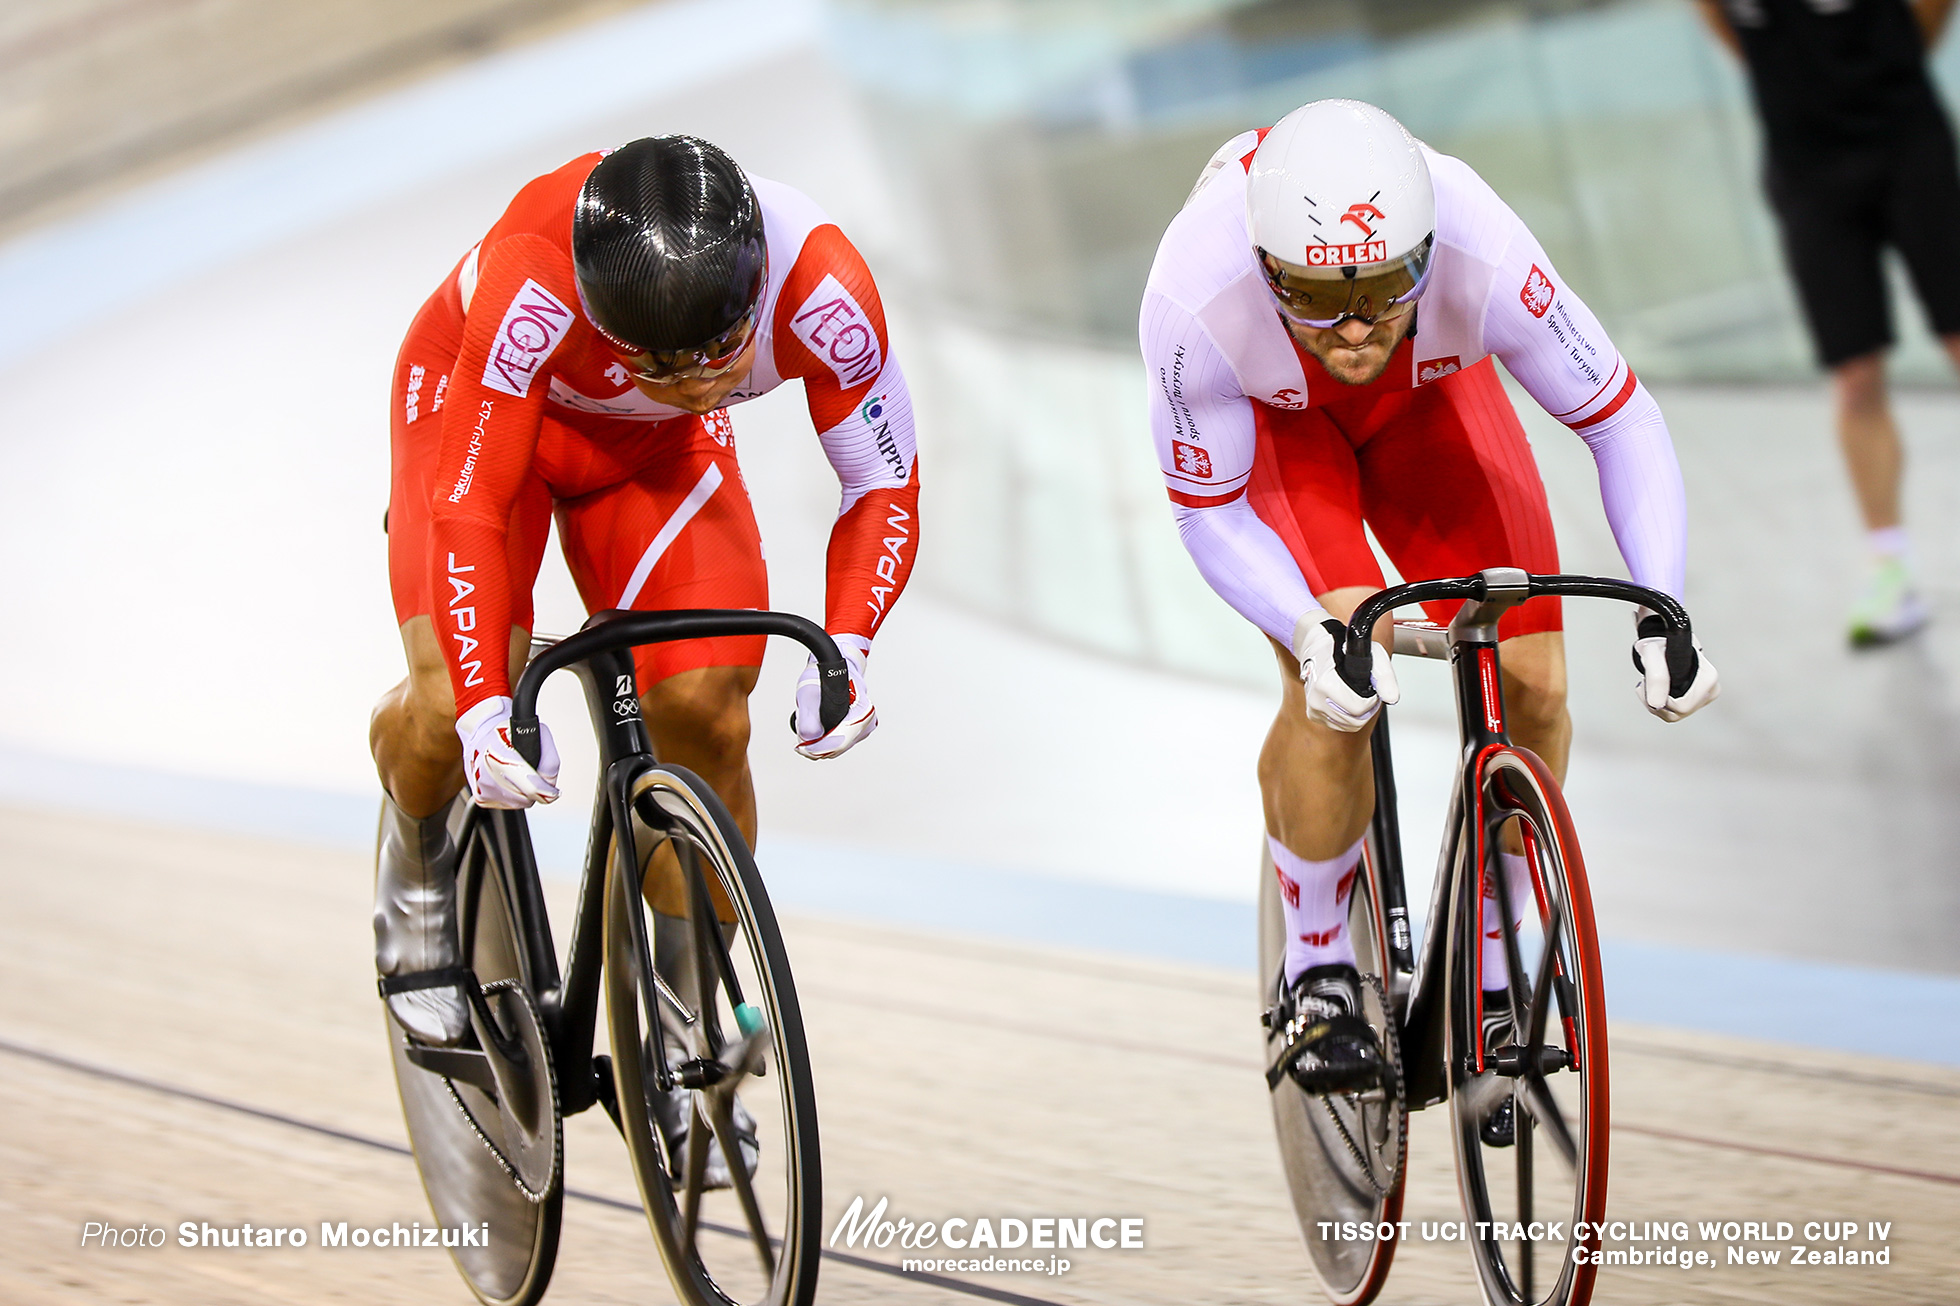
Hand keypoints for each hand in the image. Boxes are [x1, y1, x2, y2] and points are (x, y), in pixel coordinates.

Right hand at [456, 696, 560, 807]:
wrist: (480, 732)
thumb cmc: (509, 731)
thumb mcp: (538, 734)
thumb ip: (549, 761)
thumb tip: (550, 784)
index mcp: (503, 759)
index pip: (533, 789)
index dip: (547, 791)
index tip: (552, 791)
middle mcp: (491, 776)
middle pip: (527, 799)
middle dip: (534, 790)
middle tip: (531, 774)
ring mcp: (484, 789)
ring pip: (517, 803)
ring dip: (522, 793)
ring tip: (517, 774)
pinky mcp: (481, 797)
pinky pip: (505, 804)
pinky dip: (509, 795)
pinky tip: (506, 779)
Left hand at [793, 634, 875, 758]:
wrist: (833, 665)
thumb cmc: (825, 674)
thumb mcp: (810, 692)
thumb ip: (808, 717)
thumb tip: (810, 737)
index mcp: (862, 710)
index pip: (840, 741)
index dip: (818, 748)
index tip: (802, 747)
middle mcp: (866, 720)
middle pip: (839, 747)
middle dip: (817, 747)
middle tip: (800, 742)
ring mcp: (863, 726)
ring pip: (839, 747)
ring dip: (821, 745)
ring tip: (808, 730)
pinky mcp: (857, 730)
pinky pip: (840, 744)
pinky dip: (826, 742)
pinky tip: (817, 732)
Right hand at [1293, 615, 1399, 732]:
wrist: (1320, 648)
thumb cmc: (1345, 648)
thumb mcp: (1373, 655)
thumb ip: (1385, 678)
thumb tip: (1391, 698)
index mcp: (1326, 684)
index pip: (1358, 709)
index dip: (1371, 701)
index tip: (1369, 689)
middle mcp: (1316, 698)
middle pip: (1354, 720)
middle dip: (1365, 708)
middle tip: (1364, 692)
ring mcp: (1314, 708)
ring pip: (1347, 725)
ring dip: (1356, 714)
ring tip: (1354, 695)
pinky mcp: (1313, 714)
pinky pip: (1338, 725)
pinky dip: (1346, 717)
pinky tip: (1345, 701)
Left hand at [1632, 612, 1718, 721]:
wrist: (1664, 644)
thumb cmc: (1661, 646)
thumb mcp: (1653, 656)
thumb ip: (1656, 679)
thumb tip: (1656, 704)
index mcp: (1708, 678)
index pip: (1682, 706)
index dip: (1661, 699)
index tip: (1649, 682)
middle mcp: (1710, 690)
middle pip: (1678, 713)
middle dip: (1656, 701)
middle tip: (1646, 682)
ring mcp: (1705, 697)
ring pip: (1674, 715)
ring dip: (1655, 704)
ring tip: (1650, 685)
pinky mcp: (1696, 701)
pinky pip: (1674, 713)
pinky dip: (1659, 704)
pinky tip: (1656, 691)